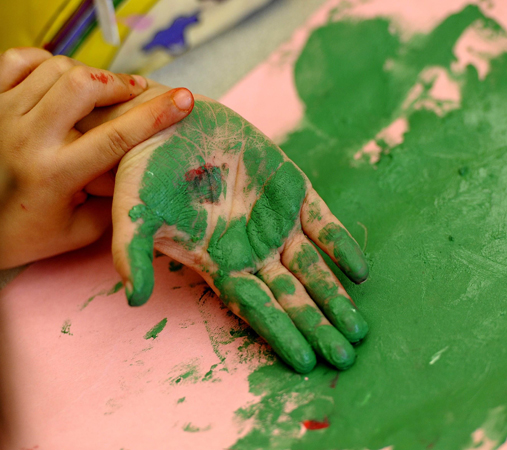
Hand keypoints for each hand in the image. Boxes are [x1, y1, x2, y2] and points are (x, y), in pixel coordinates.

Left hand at [0, 48, 194, 267]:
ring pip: (56, 68)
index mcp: (56, 174)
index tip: (184, 99)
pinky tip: (61, 77)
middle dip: (120, 84)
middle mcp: (28, 138)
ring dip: (89, 73)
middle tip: (135, 92)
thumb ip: (114, 205)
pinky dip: (47, 60)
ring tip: (103, 87)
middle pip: (84, 85)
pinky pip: (20, 60)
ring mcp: (3, 114)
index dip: (156, 114)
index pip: (117, 135)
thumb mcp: (77, 232)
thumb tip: (144, 174)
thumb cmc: (23, 234)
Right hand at [106, 91, 368, 372]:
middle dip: (318, 326)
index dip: (281, 333)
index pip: (256, 307)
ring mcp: (276, 221)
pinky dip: (341, 245)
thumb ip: (133, 252)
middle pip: (291, 296)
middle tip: (344, 357)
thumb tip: (133, 299)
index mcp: (219, 262)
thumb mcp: (134, 210)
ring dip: (335, 295)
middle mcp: (252, 248)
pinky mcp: (293, 189)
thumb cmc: (146, 167)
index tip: (305, 362)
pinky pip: (323, 223)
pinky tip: (360, 272)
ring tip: (358, 328)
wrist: (169, 117)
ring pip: (312, 267)